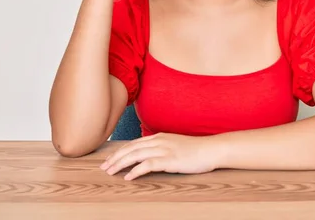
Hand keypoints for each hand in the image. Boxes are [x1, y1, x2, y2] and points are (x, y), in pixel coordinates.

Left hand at [100, 133, 219, 179]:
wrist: (211, 149)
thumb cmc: (195, 150)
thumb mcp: (175, 146)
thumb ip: (162, 148)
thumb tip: (150, 157)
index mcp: (159, 137)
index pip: (133, 144)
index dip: (119, 152)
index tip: (110, 160)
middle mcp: (158, 141)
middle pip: (130, 148)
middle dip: (115, 158)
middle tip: (104, 167)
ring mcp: (163, 149)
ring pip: (135, 155)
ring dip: (120, 164)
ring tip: (110, 172)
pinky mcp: (169, 160)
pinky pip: (148, 165)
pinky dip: (136, 171)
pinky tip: (128, 177)